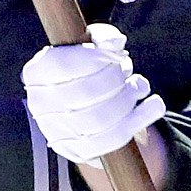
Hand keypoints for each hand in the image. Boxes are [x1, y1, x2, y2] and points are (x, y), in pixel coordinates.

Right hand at [24, 25, 163, 163]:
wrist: (85, 113)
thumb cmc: (89, 70)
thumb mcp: (92, 46)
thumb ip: (103, 38)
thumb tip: (116, 43)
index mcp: (36, 73)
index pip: (64, 65)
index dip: (97, 57)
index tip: (118, 52)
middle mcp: (40, 104)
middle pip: (85, 92)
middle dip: (115, 78)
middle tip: (126, 70)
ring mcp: (58, 132)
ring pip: (101, 118)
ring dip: (128, 97)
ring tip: (137, 86)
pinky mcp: (81, 152)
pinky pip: (114, 139)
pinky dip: (141, 119)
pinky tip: (153, 104)